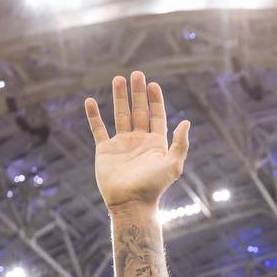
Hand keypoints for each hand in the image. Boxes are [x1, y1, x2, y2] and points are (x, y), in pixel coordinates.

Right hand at [85, 71, 190, 211]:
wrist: (131, 203)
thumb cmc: (154, 186)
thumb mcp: (173, 165)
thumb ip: (180, 144)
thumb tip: (187, 122)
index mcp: (156, 143)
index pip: (156, 116)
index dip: (155, 100)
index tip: (152, 84)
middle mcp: (139, 141)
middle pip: (138, 111)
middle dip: (138, 93)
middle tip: (136, 74)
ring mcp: (122, 144)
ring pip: (120, 115)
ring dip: (119, 97)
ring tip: (118, 79)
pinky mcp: (105, 150)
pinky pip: (98, 129)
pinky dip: (94, 116)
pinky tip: (90, 101)